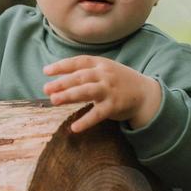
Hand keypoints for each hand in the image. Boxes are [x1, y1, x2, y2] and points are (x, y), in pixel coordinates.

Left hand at [42, 55, 161, 132]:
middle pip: (80, 77)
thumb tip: (59, 79)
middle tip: (46, 89)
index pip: (79, 62)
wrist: (145, 93)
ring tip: (54, 100)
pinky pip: (98, 114)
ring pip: (87, 91)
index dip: (62, 66)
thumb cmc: (119, 81)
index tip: (46, 71)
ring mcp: (110, 90)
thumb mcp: (104, 70)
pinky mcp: (114, 106)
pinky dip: (86, 121)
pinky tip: (74, 128)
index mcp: (100, 64)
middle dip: (62, 82)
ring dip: (70, 96)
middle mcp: (104, 75)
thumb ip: (85, 72)